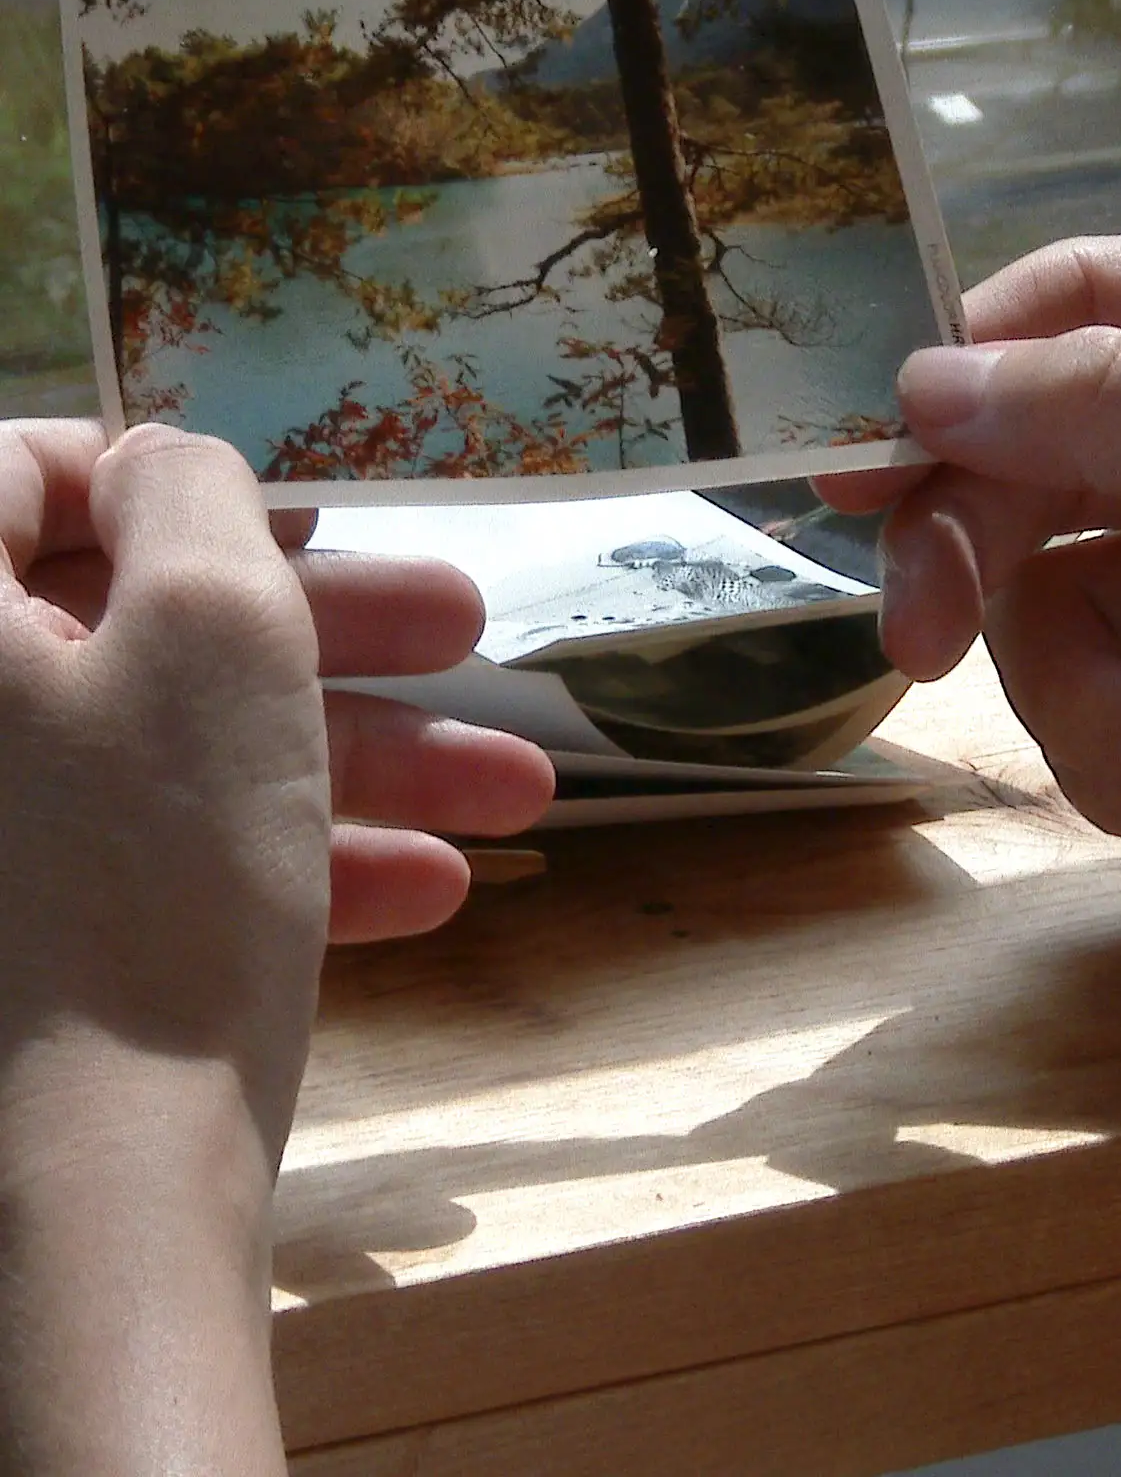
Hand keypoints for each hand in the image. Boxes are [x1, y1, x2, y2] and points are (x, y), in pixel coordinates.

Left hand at [0, 418, 552, 1102]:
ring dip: (356, 759)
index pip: (18, 475)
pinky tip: (430, 893)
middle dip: (330, 631)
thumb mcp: (217, 631)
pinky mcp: (29, 953)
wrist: (79, 1206)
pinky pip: (158, 860)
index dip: (166, 471)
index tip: (305, 508)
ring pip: (174, 752)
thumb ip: (198, 498)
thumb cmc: (147, 871)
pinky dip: (289, 859)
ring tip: (515, 793)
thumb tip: (166, 468)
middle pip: (131, 620)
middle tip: (469, 627)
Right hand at [821, 229, 1120, 1025]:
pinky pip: (1110, 695)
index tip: (873, 476)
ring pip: (1063, 593)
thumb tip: (921, 381)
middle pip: (1048, 452)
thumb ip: (1118, 419)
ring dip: (1103, 697)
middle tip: (918, 644)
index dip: (973, 380)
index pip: (1089, 298)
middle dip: (995, 558)